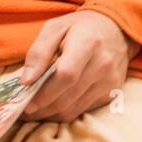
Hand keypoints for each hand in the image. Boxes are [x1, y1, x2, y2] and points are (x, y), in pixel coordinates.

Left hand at [20, 10, 137, 123]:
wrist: (117, 29)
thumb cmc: (81, 27)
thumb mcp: (55, 28)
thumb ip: (38, 52)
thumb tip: (26, 81)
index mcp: (88, 42)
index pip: (66, 75)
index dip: (44, 93)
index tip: (26, 101)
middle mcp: (103, 63)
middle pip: (67, 97)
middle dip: (42, 108)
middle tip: (24, 110)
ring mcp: (110, 80)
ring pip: (73, 109)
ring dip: (50, 114)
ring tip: (35, 110)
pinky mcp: (112, 92)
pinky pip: (82, 110)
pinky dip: (64, 112)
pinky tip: (52, 105)